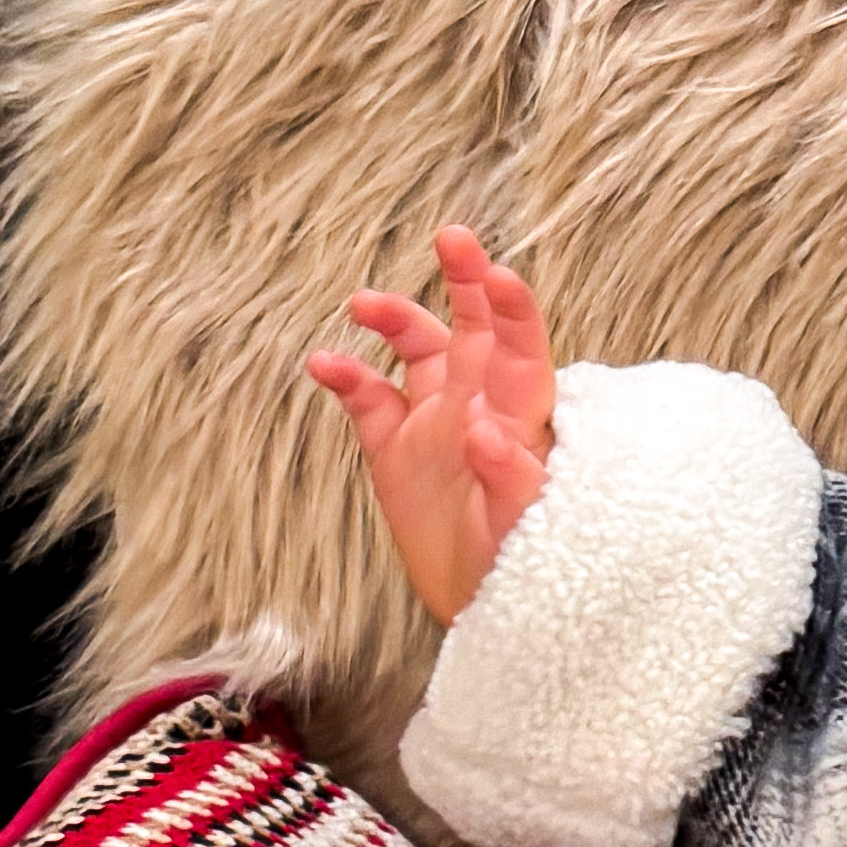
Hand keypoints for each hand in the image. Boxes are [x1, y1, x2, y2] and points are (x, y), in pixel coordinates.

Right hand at [308, 226, 555, 625]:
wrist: (480, 610)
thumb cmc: (516, 566)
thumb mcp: (520, 530)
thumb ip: (512, 479)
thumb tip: (487, 431)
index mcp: (521, 418)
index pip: (524, 349)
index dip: (513, 309)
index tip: (497, 276)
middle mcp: (480, 404)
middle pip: (476, 327)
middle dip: (466, 279)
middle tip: (453, 236)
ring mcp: (434, 421)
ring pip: (417, 349)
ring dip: (393, 320)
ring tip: (360, 304)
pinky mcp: (394, 448)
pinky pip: (367, 398)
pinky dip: (346, 375)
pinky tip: (323, 364)